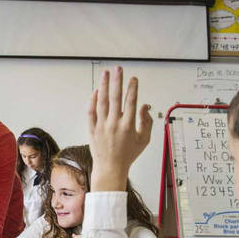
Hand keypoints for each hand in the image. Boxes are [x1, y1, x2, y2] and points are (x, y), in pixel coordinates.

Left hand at [88, 67, 152, 191]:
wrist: (110, 168)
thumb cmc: (128, 155)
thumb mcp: (144, 140)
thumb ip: (147, 122)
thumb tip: (145, 106)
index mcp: (128, 126)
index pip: (131, 102)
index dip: (132, 88)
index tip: (133, 79)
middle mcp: (114, 124)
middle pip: (115, 97)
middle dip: (117, 81)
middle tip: (118, 68)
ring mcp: (102, 126)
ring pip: (102, 101)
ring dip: (104, 86)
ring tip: (106, 74)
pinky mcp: (92, 129)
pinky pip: (91, 112)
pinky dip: (93, 100)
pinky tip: (96, 91)